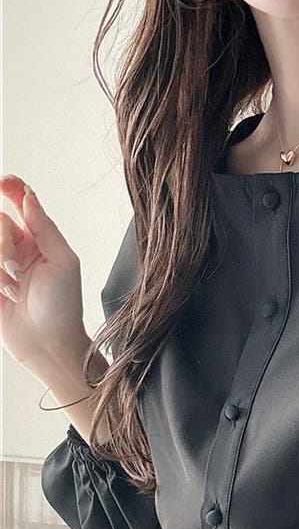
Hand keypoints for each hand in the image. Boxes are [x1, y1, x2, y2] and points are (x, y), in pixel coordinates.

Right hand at [0, 175, 89, 374]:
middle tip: (14, 271)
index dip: (8, 186)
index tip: (1, 183)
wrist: (48, 345)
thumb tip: (28, 196)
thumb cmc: (63, 308)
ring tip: (11, 290)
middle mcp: (14, 246)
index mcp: (38, 237)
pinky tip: (1, 295)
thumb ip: (44, 227)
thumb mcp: (63, 262)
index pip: (17, 200)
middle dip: (1, 245)